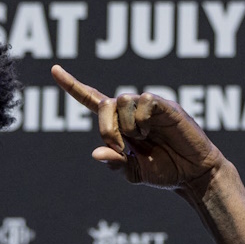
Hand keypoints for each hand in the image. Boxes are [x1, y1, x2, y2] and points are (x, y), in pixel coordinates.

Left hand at [51, 65, 225, 188]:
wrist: (191, 174)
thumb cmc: (162, 171)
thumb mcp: (133, 172)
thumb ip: (115, 162)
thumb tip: (95, 153)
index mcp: (118, 124)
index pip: (91, 99)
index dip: (72, 86)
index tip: (54, 69)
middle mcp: (130, 111)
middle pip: (104, 103)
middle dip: (106, 127)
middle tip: (122, 146)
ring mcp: (148, 107)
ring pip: (122, 100)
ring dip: (126, 125)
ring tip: (142, 139)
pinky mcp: (165, 106)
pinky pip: (144, 101)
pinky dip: (142, 119)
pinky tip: (151, 131)